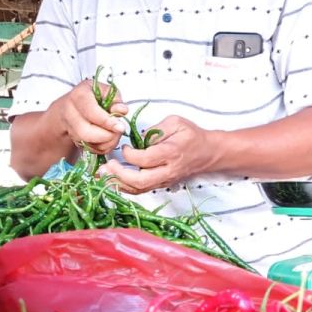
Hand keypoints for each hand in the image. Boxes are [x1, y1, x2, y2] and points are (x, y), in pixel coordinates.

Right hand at [53, 79, 128, 155]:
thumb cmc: (92, 97)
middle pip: (85, 132)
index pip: (91, 111)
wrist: (74, 105)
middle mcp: (69, 112)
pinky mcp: (73, 139)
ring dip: (106, 143)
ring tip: (115, 134)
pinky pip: (89, 149)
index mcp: (79, 96)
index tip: (120, 127)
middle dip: (106, 136)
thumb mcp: (106, 92)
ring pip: (87, 143)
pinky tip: (108, 139)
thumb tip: (121, 110)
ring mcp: (69, 128)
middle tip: (119, 131)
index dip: (106, 122)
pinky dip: (102, 148)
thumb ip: (116, 100)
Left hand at [99, 115, 215, 193]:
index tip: (123, 147)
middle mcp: (168, 170)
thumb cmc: (192, 135)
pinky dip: (126, 187)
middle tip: (106, 167)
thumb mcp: (175, 122)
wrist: (208, 152)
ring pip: (140, 189)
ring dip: (119, 184)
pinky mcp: (162, 184)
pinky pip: (142, 189)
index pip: (145, 159)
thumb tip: (137, 139)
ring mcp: (165, 180)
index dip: (130, 155)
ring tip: (103, 176)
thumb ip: (155, 130)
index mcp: (171, 152)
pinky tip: (114, 180)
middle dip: (120, 175)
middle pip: (141, 181)